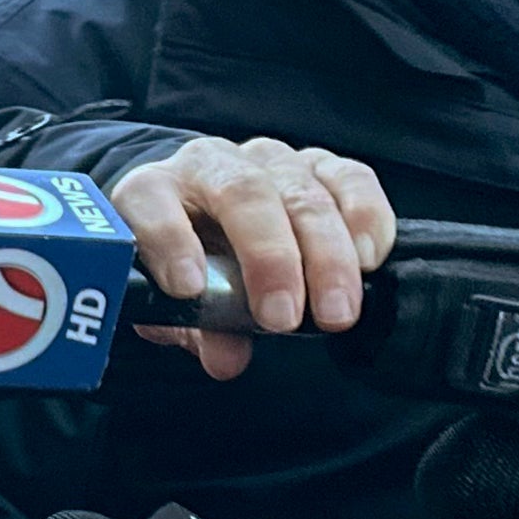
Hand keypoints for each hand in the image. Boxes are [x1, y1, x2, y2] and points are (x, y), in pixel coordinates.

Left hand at [110, 136, 394, 377]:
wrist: (209, 221)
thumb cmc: (187, 266)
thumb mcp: (176, 303)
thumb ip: (196, 326)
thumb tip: (226, 358)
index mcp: (152, 190)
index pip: (151, 202)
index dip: (168, 240)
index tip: (188, 288)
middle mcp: (210, 164)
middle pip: (244, 194)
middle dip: (268, 258)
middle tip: (283, 319)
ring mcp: (268, 160)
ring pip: (303, 192)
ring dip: (326, 256)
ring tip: (335, 312)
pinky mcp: (319, 164)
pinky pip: (351, 179)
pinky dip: (366, 219)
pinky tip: (368, 261)